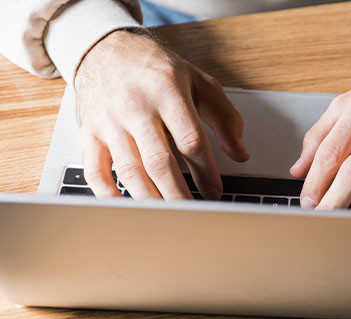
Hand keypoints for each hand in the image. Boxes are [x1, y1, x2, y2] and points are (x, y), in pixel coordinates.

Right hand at [74, 30, 248, 199]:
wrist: (105, 48)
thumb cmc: (155, 68)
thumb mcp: (199, 82)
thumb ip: (225, 117)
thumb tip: (240, 153)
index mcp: (167, 92)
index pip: (190, 140)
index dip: (206, 172)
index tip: (215, 193)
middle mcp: (135, 106)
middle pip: (159, 161)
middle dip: (178, 194)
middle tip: (193, 215)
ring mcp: (109, 121)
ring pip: (129, 170)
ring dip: (150, 200)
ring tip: (167, 219)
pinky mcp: (89, 133)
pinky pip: (94, 170)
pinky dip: (108, 194)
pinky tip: (124, 208)